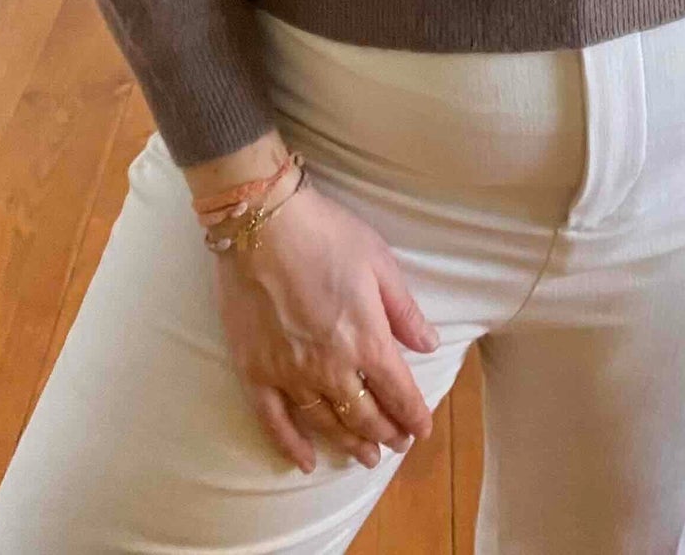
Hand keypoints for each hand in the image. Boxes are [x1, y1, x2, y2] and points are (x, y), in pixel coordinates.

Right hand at [211, 175, 439, 475]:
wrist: (261, 223)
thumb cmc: (326, 234)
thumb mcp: (380, 263)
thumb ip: (404, 311)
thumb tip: (429, 345)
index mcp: (366, 340)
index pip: (398, 393)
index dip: (414, 415)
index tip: (422, 429)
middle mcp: (331, 368)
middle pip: (365, 415)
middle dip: (386, 433)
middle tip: (398, 443)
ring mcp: (290, 374)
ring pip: (326, 423)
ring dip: (350, 443)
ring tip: (366, 456)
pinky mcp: (255, 372)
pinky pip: (274, 422)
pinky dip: (291, 446)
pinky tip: (306, 462)